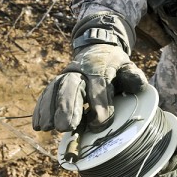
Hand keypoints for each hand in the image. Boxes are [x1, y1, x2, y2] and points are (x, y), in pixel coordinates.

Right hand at [32, 13, 148, 132]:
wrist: (97, 48)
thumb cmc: (115, 64)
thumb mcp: (128, 66)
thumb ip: (133, 76)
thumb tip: (139, 85)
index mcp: (101, 67)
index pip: (99, 86)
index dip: (99, 105)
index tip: (98, 124)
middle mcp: (80, 70)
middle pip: (71, 86)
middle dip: (67, 107)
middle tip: (65, 127)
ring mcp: (67, 75)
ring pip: (55, 90)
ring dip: (50, 110)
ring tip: (46, 128)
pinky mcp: (58, 81)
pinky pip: (47, 93)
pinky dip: (41, 109)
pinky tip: (38, 124)